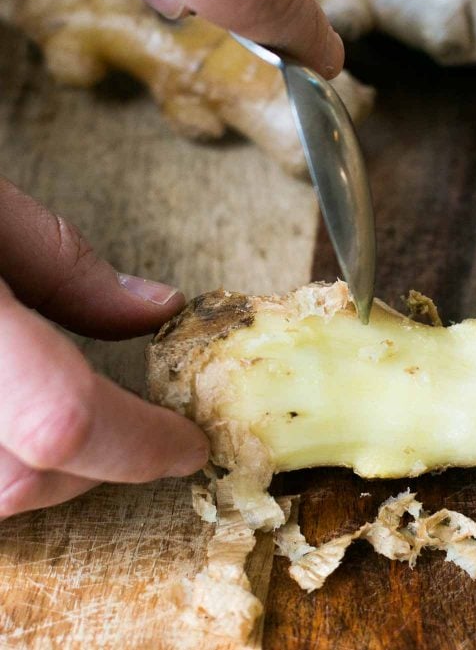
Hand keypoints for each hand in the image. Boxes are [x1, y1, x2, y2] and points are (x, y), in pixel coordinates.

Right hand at [0, 177, 209, 518]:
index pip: (64, 419)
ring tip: (73, 429)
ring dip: (44, 477)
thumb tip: (155, 310)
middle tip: (139, 426)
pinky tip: (14, 428)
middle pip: (23, 478)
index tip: (187, 443)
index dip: (139, 443)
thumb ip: (67, 268)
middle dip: (102, 462)